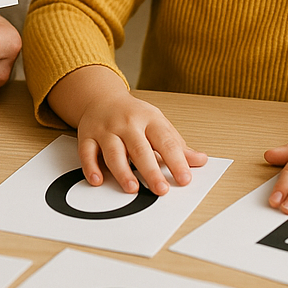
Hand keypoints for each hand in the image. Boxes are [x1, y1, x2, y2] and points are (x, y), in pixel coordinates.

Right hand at [49, 65, 207, 195]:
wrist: (101, 97)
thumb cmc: (134, 115)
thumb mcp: (158, 124)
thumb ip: (178, 146)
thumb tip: (200, 161)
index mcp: (149, 120)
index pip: (165, 141)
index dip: (176, 161)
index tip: (185, 179)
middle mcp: (127, 124)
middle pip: (139, 148)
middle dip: (150, 170)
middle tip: (160, 189)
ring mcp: (106, 129)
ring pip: (113, 151)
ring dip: (122, 170)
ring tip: (132, 188)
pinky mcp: (87, 136)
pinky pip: (87, 152)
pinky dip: (91, 166)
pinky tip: (97, 180)